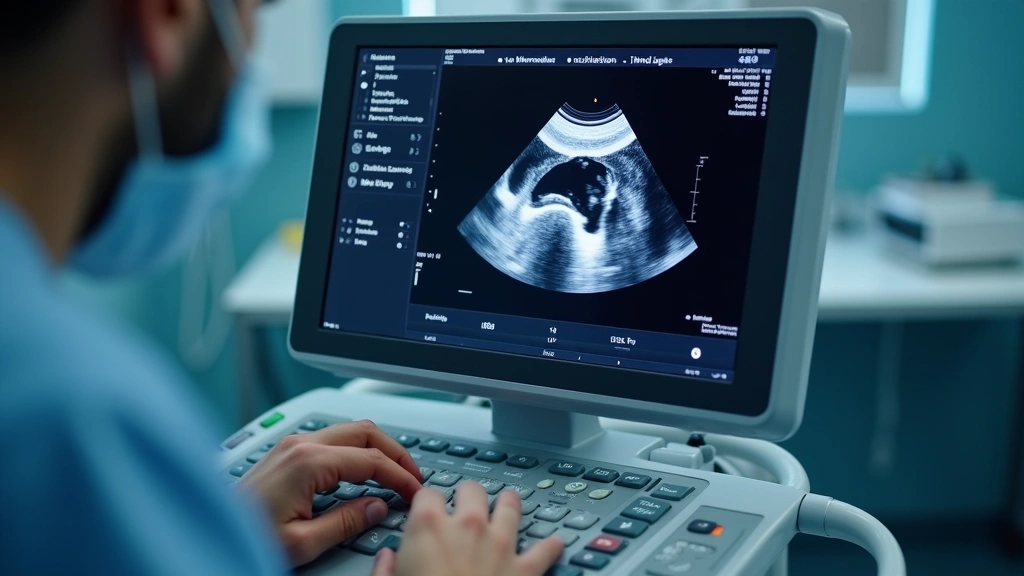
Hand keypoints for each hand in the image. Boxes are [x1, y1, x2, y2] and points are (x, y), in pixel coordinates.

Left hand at [240, 420, 422, 565]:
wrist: (208, 531)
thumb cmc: (245, 535)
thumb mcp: (302, 542)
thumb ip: (346, 522)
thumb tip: (378, 507)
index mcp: (308, 462)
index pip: (372, 460)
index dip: (401, 476)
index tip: (416, 491)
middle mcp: (300, 444)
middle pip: (366, 431)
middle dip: (395, 452)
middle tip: (412, 476)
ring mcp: (291, 443)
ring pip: (350, 429)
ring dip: (376, 448)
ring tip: (393, 472)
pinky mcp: (286, 450)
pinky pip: (332, 438)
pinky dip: (356, 449)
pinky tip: (362, 469)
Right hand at [371, 481, 562, 575]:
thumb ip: (385, 570)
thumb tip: (385, 560)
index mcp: (427, 527)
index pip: (427, 493)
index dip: (427, 500)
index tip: (426, 507)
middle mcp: (467, 526)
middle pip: (472, 490)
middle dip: (468, 494)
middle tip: (466, 502)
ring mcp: (500, 544)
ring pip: (511, 507)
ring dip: (509, 504)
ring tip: (509, 502)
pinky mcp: (525, 569)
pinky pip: (545, 550)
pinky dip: (550, 546)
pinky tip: (555, 543)